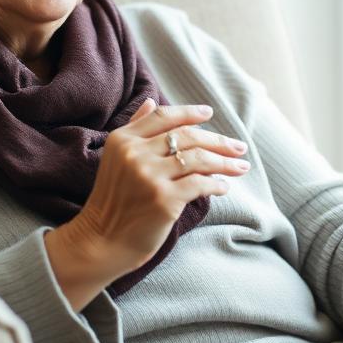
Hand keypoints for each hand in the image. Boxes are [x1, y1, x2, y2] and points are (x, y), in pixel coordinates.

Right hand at [64, 99, 251, 278]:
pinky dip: (217, 184)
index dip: (190, 113)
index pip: (164, 117)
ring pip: (199, 159)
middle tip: (239, 147)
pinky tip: (224, 187)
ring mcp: (150, 177)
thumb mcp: (115, 158)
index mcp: (123, 140)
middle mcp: (135, 154)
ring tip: (241, 166)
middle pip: (187, 137)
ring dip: (226, 163)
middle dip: (219, 141)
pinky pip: (200, 184)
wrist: (101, 241)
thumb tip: (152, 102)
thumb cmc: (112, 201)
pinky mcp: (164, 200)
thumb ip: (135, 129)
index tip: (209, 113)